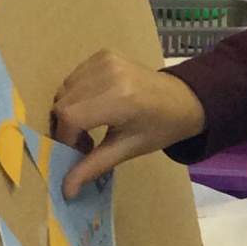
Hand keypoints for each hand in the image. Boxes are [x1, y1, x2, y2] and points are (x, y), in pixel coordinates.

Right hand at [51, 50, 205, 197]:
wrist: (184, 99)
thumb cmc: (159, 128)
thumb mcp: (128, 149)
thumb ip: (93, 166)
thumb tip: (65, 191)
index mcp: (120, 97)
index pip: (71, 117)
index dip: (66, 138)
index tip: (78, 152)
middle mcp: (109, 73)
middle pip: (62, 103)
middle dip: (67, 127)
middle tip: (86, 143)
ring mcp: (105, 59)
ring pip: (64, 89)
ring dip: (69, 111)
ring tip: (91, 125)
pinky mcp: (103, 54)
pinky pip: (74, 77)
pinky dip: (76, 95)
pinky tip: (95, 106)